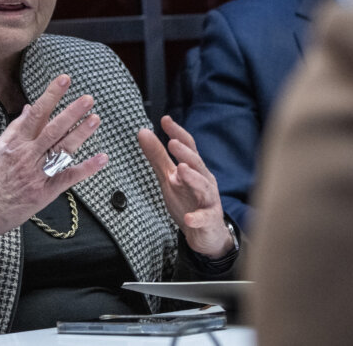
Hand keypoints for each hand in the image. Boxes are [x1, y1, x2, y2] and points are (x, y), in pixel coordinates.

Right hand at [0, 74, 107, 263]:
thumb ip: (15, 128)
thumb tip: (28, 108)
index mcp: (15, 143)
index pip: (36, 113)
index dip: (51, 95)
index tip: (64, 80)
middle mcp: (27, 156)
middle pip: (53, 130)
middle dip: (71, 112)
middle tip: (87, 98)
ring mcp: (38, 174)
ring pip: (63, 150)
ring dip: (81, 134)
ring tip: (95, 119)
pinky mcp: (46, 192)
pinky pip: (69, 178)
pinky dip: (86, 168)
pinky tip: (101, 158)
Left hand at [137, 115, 231, 256]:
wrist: (205, 233)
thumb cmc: (187, 200)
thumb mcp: (169, 177)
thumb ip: (158, 156)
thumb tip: (143, 131)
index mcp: (194, 169)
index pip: (188, 147)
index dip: (178, 133)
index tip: (165, 120)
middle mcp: (204, 181)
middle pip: (197, 164)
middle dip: (185, 153)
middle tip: (172, 142)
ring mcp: (209, 200)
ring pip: (204, 187)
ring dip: (193, 178)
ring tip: (181, 170)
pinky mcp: (209, 220)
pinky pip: (204, 218)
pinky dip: (197, 217)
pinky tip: (189, 218)